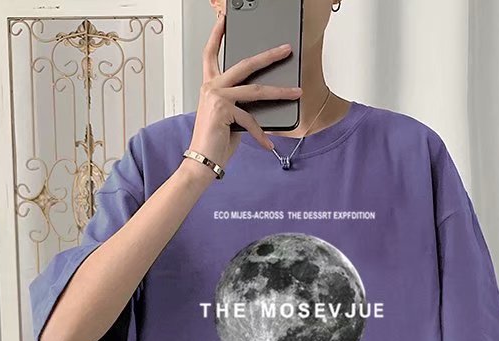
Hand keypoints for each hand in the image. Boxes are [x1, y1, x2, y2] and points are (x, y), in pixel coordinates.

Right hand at [190, 9, 302, 168]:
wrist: (201, 162)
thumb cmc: (214, 143)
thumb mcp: (230, 119)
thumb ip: (241, 105)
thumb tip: (263, 102)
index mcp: (210, 86)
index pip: (210, 54)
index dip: (217, 35)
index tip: (224, 20)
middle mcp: (211, 87)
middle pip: (245, 64)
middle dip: (269, 56)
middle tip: (286, 49)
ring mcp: (216, 96)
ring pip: (256, 90)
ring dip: (280, 91)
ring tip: (297, 92)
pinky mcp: (223, 110)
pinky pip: (251, 119)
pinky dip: (261, 134)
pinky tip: (268, 145)